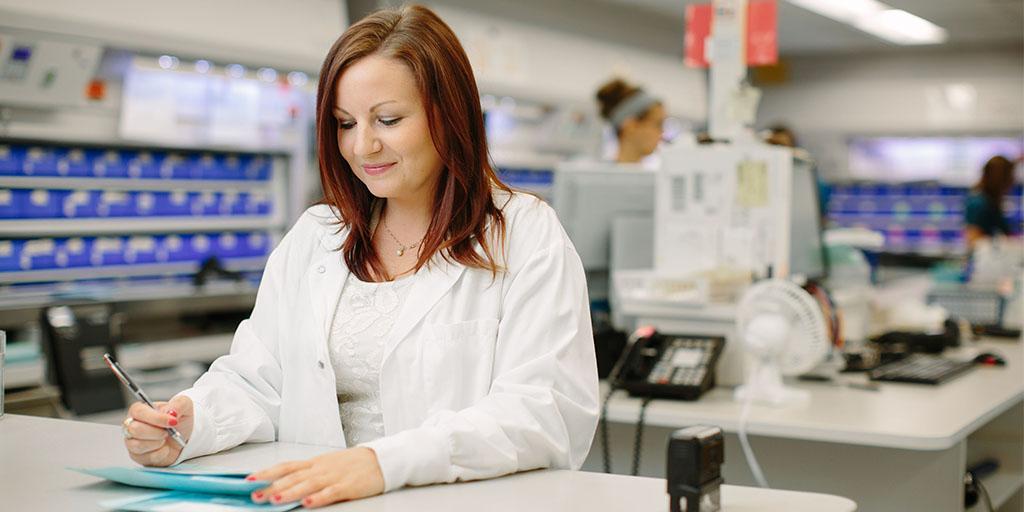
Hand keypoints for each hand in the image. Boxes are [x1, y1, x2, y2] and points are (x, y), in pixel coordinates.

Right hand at [122, 395, 193, 466]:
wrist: (184, 439)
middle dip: (157, 432)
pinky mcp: (137, 456)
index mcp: (140, 410)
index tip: (172, 422)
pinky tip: (165, 448)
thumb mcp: (185, 406)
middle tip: (168, 431)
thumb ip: (179, 404)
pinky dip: (161, 453)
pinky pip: (146, 457)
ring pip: (138, 445)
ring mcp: (132, 441)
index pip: (139, 412)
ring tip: (165, 439)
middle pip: (134, 429)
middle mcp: (132, 425)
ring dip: (158, 443)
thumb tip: (171, 411)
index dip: (156, 418)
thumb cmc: (179, 421)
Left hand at [247, 447, 384, 507]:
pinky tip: (308, 503)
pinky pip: (331, 492)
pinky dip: (318, 498)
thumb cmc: (353, 464)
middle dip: (272, 486)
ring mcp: (334, 476)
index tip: (249, 479)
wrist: (380, 459)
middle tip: (255, 494)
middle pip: (293, 476)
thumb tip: (282, 483)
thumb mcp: (327, 465)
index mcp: (314, 463)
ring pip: (308, 484)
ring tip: (274, 500)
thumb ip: (307, 474)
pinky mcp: (348, 486)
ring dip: (290, 492)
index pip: (286, 466)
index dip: (267, 472)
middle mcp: (320, 468)